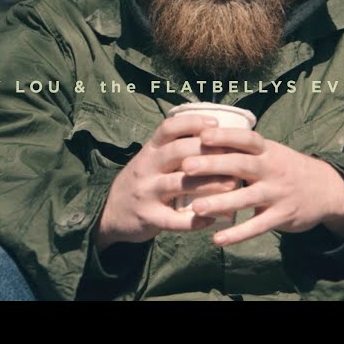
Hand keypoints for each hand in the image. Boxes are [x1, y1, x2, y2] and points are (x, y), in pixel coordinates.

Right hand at [94, 114, 240, 250]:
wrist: (109, 213)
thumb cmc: (143, 182)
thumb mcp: (151, 160)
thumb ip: (174, 150)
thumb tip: (217, 136)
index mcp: (149, 150)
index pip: (168, 128)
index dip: (193, 123)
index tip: (216, 124)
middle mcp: (146, 167)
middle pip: (178, 152)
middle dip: (208, 152)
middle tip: (234, 157)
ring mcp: (146, 192)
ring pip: (179, 184)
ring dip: (209, 184)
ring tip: (233, 186)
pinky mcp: (148, 217)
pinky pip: (174, 219)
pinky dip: (195, 220)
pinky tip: (212, 219)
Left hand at [180, 127, 343, 247]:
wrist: (327, 190)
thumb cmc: (287, 169)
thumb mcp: (272, 152)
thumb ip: (244, 150)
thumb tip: (205, 138)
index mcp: (268, 151)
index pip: (246, 139)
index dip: (225, 136)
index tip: (203, 135)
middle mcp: (273, 169)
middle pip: (241, 165)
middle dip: (213, 165)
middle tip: (186, 166)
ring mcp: (278, 194)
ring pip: (247, 198)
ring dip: (221, 202)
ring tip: (196, 207)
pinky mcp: (282, 216)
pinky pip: (257, 226)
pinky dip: (238, 234)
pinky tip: (218, 240)